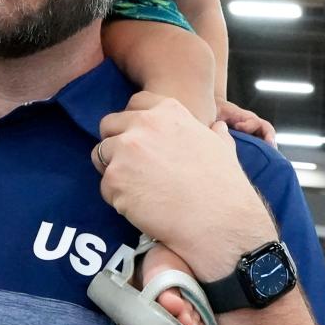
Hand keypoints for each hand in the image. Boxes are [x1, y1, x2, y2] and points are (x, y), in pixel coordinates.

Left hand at [93, 92, 275, 281]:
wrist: (219, 222)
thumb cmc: (224, 186)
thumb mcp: (223, 147)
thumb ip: (215, 133)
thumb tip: (218, 127)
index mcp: (168, 111)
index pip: (135, 103)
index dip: (134, 122)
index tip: (141, 140)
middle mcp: (143, 123)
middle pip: (109, 125)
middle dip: (116, 144)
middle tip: (132, 167)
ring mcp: (125, 150)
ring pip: (100, 154)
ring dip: (113, 170)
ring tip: (135, 189)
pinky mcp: (114, 179)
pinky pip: (105, 186)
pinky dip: (117, 199)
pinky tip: (139, 208)